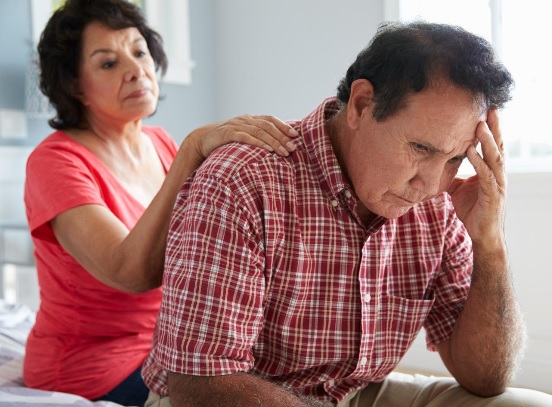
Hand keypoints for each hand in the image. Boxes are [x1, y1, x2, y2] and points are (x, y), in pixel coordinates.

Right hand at [193, 114, 298, 159]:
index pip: (270, 119)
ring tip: (284, 152)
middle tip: (293, 147)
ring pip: (259, 132)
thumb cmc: (224, 141)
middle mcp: (245, 119)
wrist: (201, 140)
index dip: (283, 126)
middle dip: (282, 137)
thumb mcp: (241, 136)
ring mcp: (236, 125)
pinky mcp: (228, 134)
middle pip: (267, 126)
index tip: (295, 135)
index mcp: (250, 119)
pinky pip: (246, 137)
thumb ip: (255, 137)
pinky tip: (268, 150)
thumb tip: (274, 146)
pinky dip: (258, 143)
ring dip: (274, 142)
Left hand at [447, 109, 506, 246]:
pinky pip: (485, 176)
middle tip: (490, 108)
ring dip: (487, 141)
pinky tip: (471, 152)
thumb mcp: (457, 189)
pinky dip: (478, 162)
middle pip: (497, 146)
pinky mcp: (493, 195)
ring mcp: (497, 184)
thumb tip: (436, 165)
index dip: (489, 129)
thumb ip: (451, 175)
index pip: (491, 145)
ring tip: (480, 126)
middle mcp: (497, 174)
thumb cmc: (473, 210)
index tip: (484, 110)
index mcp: (491, 170)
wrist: (482, 234)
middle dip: (494, 127)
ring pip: (494, 158)